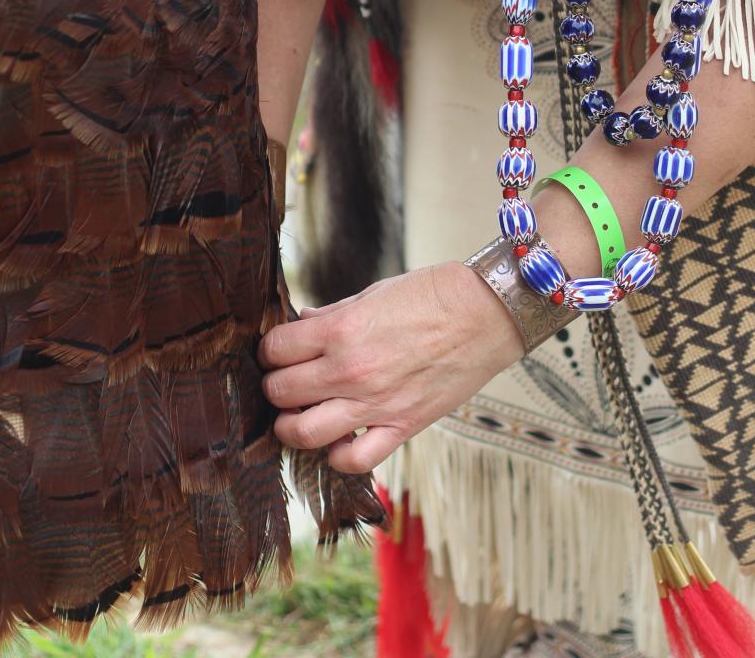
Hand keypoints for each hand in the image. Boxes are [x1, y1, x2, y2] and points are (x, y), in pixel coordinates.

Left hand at [258, 261, 524, 472]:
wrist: (485, 313)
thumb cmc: (431, 295)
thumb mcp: (372, 293)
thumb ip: (331, 315)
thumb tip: (299, 325)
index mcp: (340, 329)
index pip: (275, 350)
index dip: (269, 351)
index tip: (276, 351)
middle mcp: (350, 369)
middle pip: (281, 392)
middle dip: (274, 386)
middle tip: (284, 381)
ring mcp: (375, 403)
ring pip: (303, 433)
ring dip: (291, 427)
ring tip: (297, 416)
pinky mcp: (401, 426)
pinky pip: (354, 460)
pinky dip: (337, 456)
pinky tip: (338, 439)